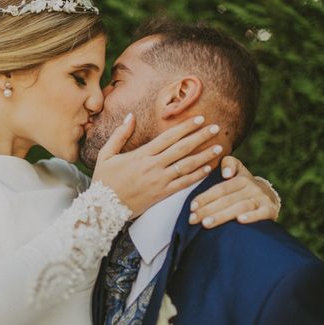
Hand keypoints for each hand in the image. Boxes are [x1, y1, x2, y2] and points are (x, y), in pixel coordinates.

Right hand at [92, 115, 221, 217]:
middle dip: (200, 137)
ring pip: (186, 166)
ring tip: (219, 147)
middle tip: (215, 128)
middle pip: (182, 148)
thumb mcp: (106, 154)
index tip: (199, 118)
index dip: (185, 127)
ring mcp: (159, 181)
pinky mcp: (161, 195)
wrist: (104, 208)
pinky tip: (208, 168)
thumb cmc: (104, 180)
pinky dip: (197, 176)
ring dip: (204, 156)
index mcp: (141, 155)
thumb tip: (130, 116)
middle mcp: (153, 166)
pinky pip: (183, 184)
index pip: (168, 137)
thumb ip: (120, 134)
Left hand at [189, 156, 280, 227]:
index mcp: (241, 178)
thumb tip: (226, 173)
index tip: (192, 207)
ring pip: (240, 207)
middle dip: (208, 210)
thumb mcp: (237, 169)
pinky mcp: (270, 210)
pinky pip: (261, 213)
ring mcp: (262, 199)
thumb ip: (228, 164)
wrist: (269, 195)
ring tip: (206, 224)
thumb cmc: (244, 185)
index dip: (205, 197)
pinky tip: (239, 221)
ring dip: (222, 216)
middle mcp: (252, 187)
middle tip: (192, 219)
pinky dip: (251, 217)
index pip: (220, 189)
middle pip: (227, 199)